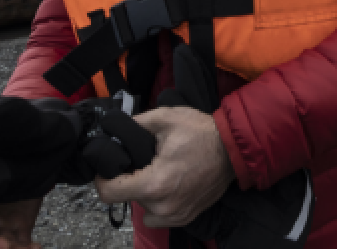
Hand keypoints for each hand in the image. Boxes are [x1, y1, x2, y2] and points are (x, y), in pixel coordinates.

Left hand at [94, 106, 234, 227]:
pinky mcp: (186, 217)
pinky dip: (159, 203)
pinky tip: (170, 184)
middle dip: (130, 180)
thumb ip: (135, 123)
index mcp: (153, 183)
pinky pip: (159, 216)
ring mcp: (175, 215)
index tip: (109, 168)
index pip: (108, 193)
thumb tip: (114, 128)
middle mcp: (162, 206)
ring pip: (143, 208)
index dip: (103, 178)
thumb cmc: (201, 132)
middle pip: (127, 197)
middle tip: (143, 162)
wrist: (234, 148)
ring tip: (159, 172)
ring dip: (145, 193)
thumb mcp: (165, 118)